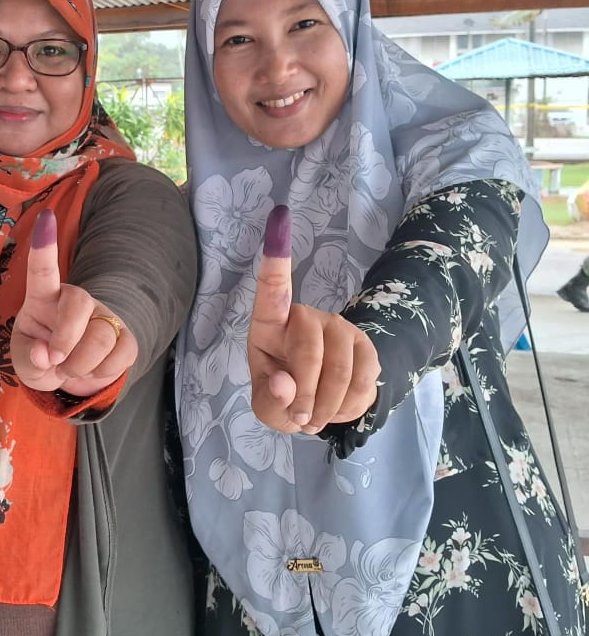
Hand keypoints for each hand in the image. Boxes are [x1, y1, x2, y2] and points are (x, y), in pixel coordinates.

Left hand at [11, 209, 137, 396]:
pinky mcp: (125, 337)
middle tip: (54, 361)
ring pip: (100, 335)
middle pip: (78, 301)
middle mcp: (75, 300)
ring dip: (81, 364)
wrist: (69, 376)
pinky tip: (91, 370)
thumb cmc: (40, 358)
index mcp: (43, 299)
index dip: (44, 246)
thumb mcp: (25, 362)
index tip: (46, 217)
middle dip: (65, 338)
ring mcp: (102, 315)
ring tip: (69, 370)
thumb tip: (46, 354)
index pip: (43, 270)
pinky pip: (121, 353)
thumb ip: (29, 358)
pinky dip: (101, 372)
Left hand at [248, 205, 379, 433]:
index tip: (279, 216)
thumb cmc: (283, 391)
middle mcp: (306, 316)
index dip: (276, 256)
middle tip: (300, 418)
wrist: (321, 400)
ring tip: (314, 417)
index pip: (272, 287)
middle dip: (304, 394)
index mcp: (270, 323)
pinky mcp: (368, 347)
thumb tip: (287, 386)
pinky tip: (336, 408)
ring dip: (326, 407)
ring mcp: (340, 328)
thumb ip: (269, 399)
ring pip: (340, 370)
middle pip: (308, 351)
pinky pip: (364, 382)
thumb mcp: (266, 403)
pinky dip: (348, 408)